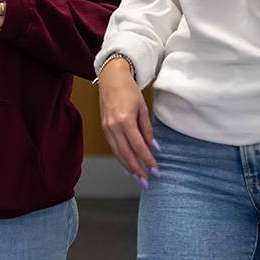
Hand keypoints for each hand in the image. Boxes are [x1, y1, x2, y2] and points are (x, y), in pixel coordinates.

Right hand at [98, 59, 157, 181]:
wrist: (111, 79)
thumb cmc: (129, 91)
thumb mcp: (143, 108)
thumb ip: (147, 129)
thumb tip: (154, 147)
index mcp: (125, 120)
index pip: (138, 146)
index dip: (147, 159)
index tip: (155, 169)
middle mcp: (113, 126)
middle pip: (126, 153)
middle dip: (137, 169)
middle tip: (146, 181)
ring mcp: (106, 128)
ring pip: (117, 152)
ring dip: (128, 166)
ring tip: (137, 177)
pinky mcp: (104, 128)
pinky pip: (113, 147)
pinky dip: (120, 157)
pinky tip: (127, 165)